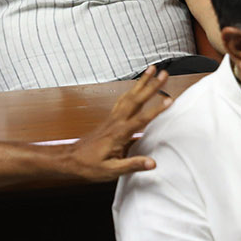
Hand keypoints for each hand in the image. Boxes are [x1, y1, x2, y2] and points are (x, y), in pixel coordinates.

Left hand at [63, 66, 171, 180]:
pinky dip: (131, 91)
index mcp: (119, 134)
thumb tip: (151, 163)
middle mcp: (116, 122)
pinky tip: (136, 87)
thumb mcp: (111, 170)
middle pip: (136, 99)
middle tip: (163, 74)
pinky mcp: (110, 119)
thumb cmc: (88, 165)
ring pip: (129, 96)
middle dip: (151, 86)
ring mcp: (112, 119)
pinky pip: (122, 100)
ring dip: (141, 82)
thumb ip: (132, 165)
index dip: (156, 109)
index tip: (169, 100)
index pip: (141, 119)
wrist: (70, 159)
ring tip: (151, 70)